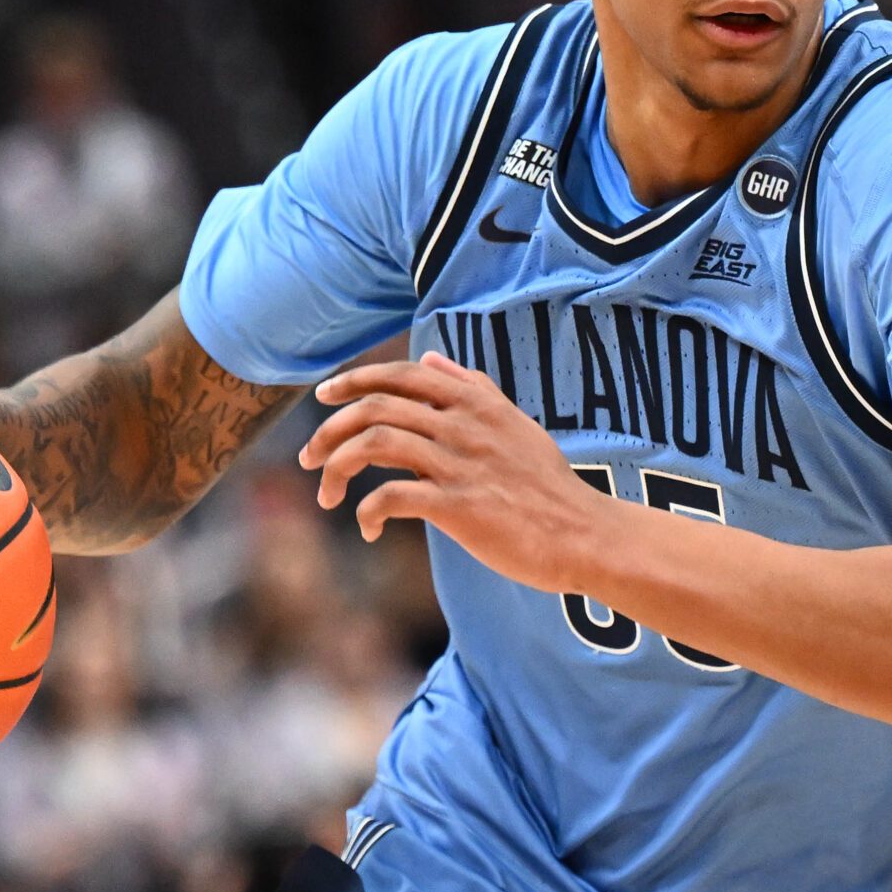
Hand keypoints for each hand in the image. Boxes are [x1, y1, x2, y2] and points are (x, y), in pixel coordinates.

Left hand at [300, 352, 606, 588]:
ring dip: (337, 468)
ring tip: (328, 496)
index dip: (353, 380)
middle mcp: (463, 425)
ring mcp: (460, 464)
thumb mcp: (513, 423)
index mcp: (474, 402)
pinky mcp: (459, 506)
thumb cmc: (546, 484)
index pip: (401, 374)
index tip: (323, 398)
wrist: (582, 534)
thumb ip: (472, 387)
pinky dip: (367, 511)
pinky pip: (392, 496)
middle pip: (375, 406)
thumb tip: (432, 357)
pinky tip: (368, 529)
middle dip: (329, 429)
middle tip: (309, 457)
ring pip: (375, 444)